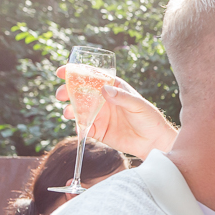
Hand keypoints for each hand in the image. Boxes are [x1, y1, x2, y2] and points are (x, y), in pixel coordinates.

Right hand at [55, 66, 178, 158]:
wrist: (153, 142)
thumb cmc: (149, 118)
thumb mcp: (138, 105)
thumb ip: (122, 97)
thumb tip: (104, 89)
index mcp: (112, 88)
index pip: (91, 76)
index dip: (75, 72)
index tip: (62, 71)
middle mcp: (103, 100)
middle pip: (80, 93)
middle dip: (67, 91)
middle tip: (61, 94)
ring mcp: (99, 115)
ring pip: (78, 110)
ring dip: (69, 109)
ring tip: (69, 113)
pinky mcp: (98, 131)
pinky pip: (83, 128)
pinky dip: (78, 127)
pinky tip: (78, 127)